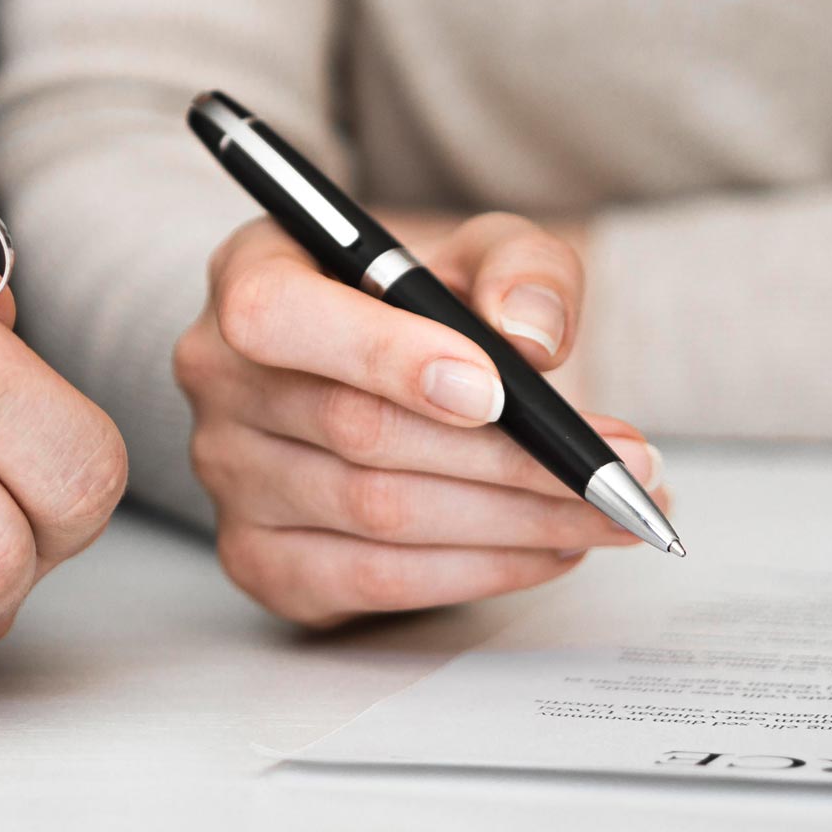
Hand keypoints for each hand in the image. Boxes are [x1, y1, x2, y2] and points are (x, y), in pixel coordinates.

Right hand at [175, 212, 666, 628]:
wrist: (391, 368)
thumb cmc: (427, 303)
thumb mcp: (484, 251)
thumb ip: (521, 266)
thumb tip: (533, 333)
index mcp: (250, 272)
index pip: (277, 317)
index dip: (384, 356)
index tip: (496, 393)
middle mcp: (217, 375)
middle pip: (356, 431)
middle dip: (508, 458)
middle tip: (614, 468)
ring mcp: (227, 476)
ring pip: (378, 515)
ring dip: (513, 521)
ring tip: (604, 510)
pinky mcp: (260, 559)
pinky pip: (374, 581)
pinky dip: (478, 570)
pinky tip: (547, 547)